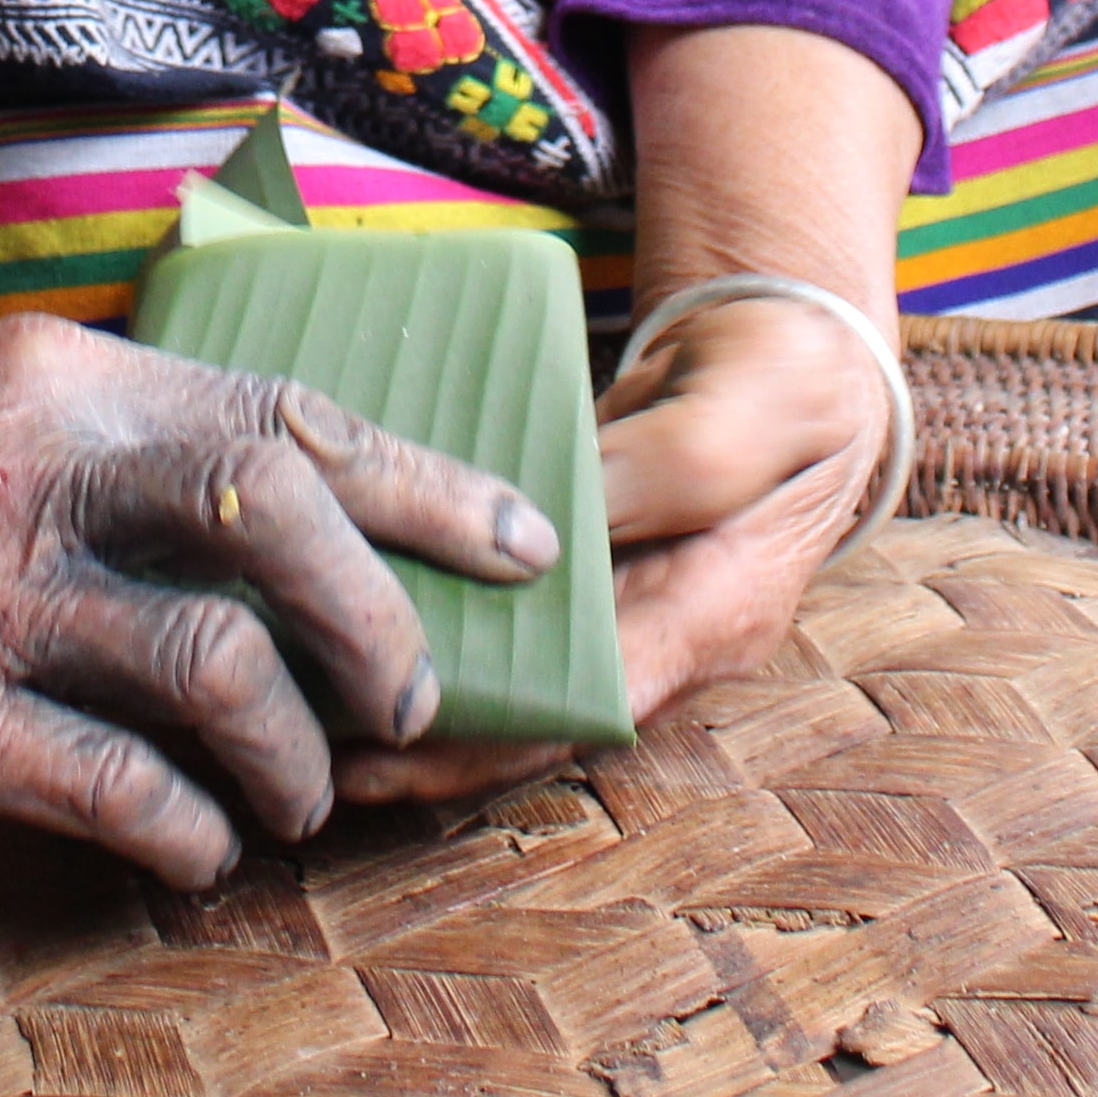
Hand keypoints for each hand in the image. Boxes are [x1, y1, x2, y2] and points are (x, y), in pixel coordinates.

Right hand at [0, 292, 552, 889]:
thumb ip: (129, 428)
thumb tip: (315, 499)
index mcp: (58, 375)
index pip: (283, 412)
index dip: (422, 484)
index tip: (518, 540)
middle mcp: (25, 467)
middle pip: (272, 517)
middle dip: (382, 620)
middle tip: (416, 696)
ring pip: (210, 670)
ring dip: (292, 752)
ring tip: (302, 791)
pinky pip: (109, 788)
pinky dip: (186, 831)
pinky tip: (198, 846)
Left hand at [333, 279, 891, 805]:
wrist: (783, 350)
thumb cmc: (786, 375)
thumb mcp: (757, 402)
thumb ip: (676, 461)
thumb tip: (563, 514)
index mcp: (721, 611)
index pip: (608, 697)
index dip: (507, 730)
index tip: (407, 727)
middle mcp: (664, 636)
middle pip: (544, 716)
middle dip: (438, 739)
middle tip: (325, 746)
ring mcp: (619, 610)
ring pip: (516, 679)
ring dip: (425, 694)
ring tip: (311, 706)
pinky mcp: (579, 577)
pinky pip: (504, 620)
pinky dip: (434, 624)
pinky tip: (347, 613)